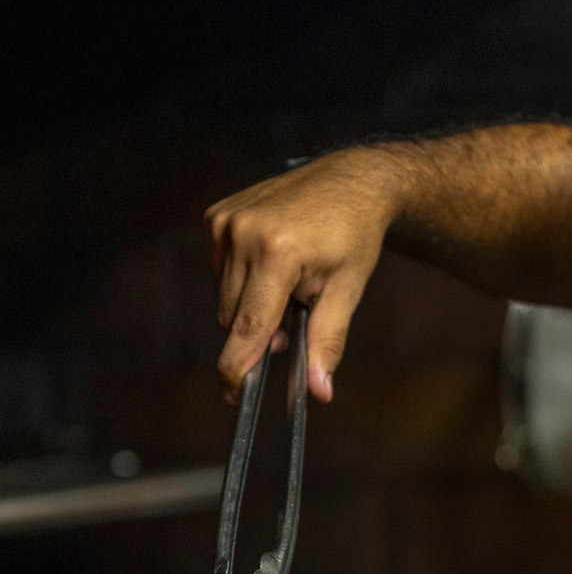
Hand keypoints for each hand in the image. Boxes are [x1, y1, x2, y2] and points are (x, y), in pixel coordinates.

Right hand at [205, 146, 406, 401]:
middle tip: (298, 309)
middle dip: (260, 329)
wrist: (350, 181)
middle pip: (233, 316)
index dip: (239, 365)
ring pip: (223, 297)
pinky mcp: (216, 216)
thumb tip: (319, 392)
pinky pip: (219, 271)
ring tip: (289, 280)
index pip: (249, 325)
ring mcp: (224, 221)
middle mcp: (242, 234)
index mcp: (277, 253)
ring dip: (251, 303)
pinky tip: (272, 260)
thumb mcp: (348, 290)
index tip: (231, 392)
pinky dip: (241, 278)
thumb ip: (328, 342)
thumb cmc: (354, 235)